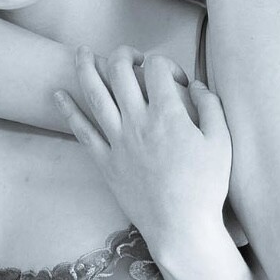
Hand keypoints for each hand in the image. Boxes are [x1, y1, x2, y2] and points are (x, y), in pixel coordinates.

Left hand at [54, 45, 231, 256]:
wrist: (180, 227)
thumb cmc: (206, 187)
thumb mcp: (222, 143)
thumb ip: (211, 107)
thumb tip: (196, 86)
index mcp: (168, 114)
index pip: (157, 68)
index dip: (165, 64)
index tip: (175, 80)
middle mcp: (137, 122)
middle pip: (120, 71)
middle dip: (124, 55)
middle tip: (130, 56)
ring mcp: (118, 141)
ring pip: (95, 94)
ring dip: (85, 68)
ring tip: (80, 52)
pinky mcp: (105, 162)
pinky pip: (81, 131)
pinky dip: (68, 110)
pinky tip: (57, 95)